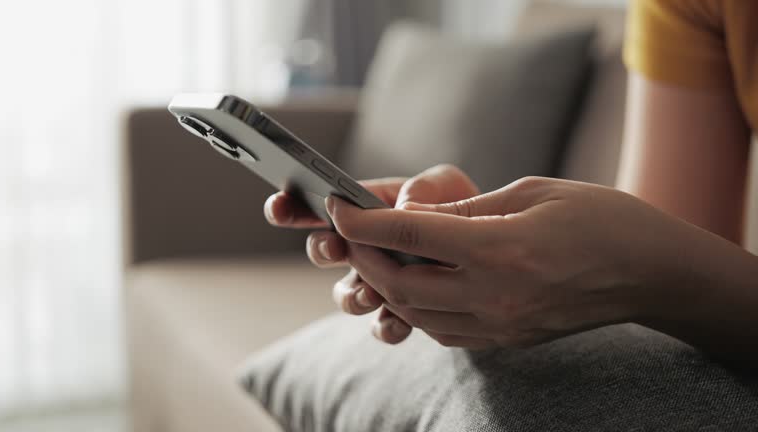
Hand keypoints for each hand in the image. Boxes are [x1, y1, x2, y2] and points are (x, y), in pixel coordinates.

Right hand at [264, 164, 479, 342]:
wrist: (497, 251)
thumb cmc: (463, 208)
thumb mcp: (446, 185)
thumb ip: (423, 189)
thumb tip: (403, 212)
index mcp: (366, 209)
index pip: (318, 206)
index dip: (290, 206)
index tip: (278, 207)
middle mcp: (364, 247)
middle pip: (322, 250)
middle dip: (321, 250)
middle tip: (336, 249)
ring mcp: (380, 281)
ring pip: (346, 295)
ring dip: (351, 295)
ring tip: (370, 292)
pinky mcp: (403, 313)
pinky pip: (382, 327)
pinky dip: (386, 327)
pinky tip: (400, 322)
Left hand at [326, 176, 696, 347]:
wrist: (649, 272)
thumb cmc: (598, 219)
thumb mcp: (530, 192)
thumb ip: (467, 208)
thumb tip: (416, 214)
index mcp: (500, 248)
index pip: (410, 235)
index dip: (364, 220)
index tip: (338, 206)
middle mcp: (495, 294)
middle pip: (400, 283)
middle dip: (363, 257)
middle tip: (349, 233)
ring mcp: (500, 324)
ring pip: (416, 314)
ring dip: (385, 286)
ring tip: (374, 257)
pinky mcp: (507, 339)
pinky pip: (444, 330)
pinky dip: (416, 308)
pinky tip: (413, 285)